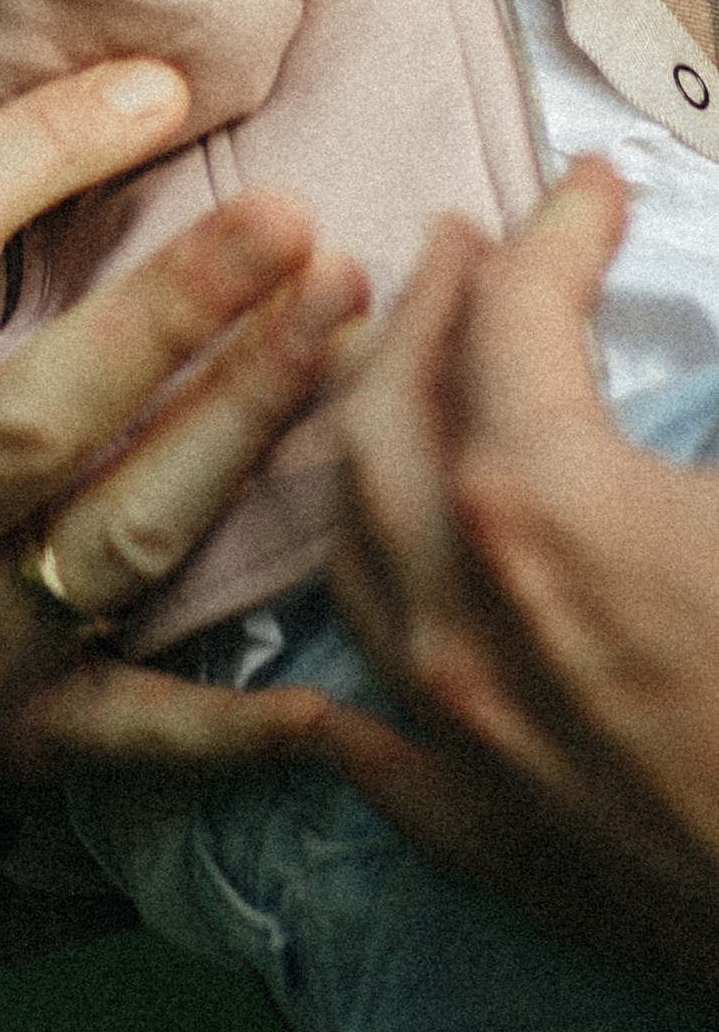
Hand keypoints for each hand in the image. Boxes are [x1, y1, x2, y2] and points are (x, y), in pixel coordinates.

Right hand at [0, 61, 367, 816]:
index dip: (33, 156)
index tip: (157, 87)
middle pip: (35, 415)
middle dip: (177, 308)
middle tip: (294, 213)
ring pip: (115, 544)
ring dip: (240, 431)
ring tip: (342, 318)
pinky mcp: (12, 748)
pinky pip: (137, 738)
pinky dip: (236, 730)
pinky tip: (338, 688)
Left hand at [317, 161, 718, 1004]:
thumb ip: (713, 393)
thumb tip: (700, 332)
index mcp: (544, 506)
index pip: (512, 317)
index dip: (557, 233)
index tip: (592, 190)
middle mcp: (464, 610)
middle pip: (390, 413)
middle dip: (428, 309)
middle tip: (465, 247)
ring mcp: (458, 733)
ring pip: (356, 552)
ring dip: (371, 446)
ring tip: (403, 385)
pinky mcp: (487, 841)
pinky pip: (371, 738)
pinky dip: (353, 663)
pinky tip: (350, 632)